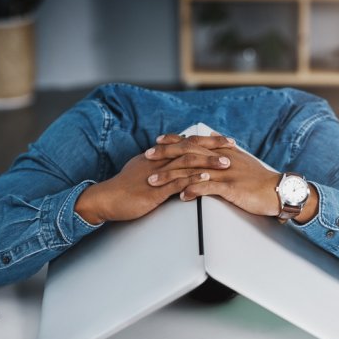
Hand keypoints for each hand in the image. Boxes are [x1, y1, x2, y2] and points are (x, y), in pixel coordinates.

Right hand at [74, 134, 235, 223]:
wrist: (105, 199)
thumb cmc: (123, 189)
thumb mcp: (142, 171)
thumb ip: (158, 166)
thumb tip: (171, 161)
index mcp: (158, 156)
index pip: (186, 142)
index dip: (206, 140)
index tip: (224, 139)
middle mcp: (159, 161)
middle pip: (190, 147)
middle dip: (213, 146)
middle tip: (232, 145)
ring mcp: (157, 175)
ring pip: (186, 164)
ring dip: (208, 163)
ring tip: (226, 163)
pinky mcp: (154, 191)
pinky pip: (176, 183)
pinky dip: (192, 180)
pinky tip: (206, 179)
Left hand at [150, 132, 319, 223]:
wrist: (279, 190)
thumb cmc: (259, 181)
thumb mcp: (240, 164)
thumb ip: (223, 159)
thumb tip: (209, 159)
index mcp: (222, 152)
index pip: (194, 142)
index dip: (175, 141)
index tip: (157, 141)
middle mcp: (222, 158)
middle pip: (189, 152)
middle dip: (166, 154)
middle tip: (147, 157)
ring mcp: (226, 172)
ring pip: (193, 170)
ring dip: (172, 175)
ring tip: (155, 181)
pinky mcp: (232, 187)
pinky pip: (209, 187)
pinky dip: (193, 190)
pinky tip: (180, 195)